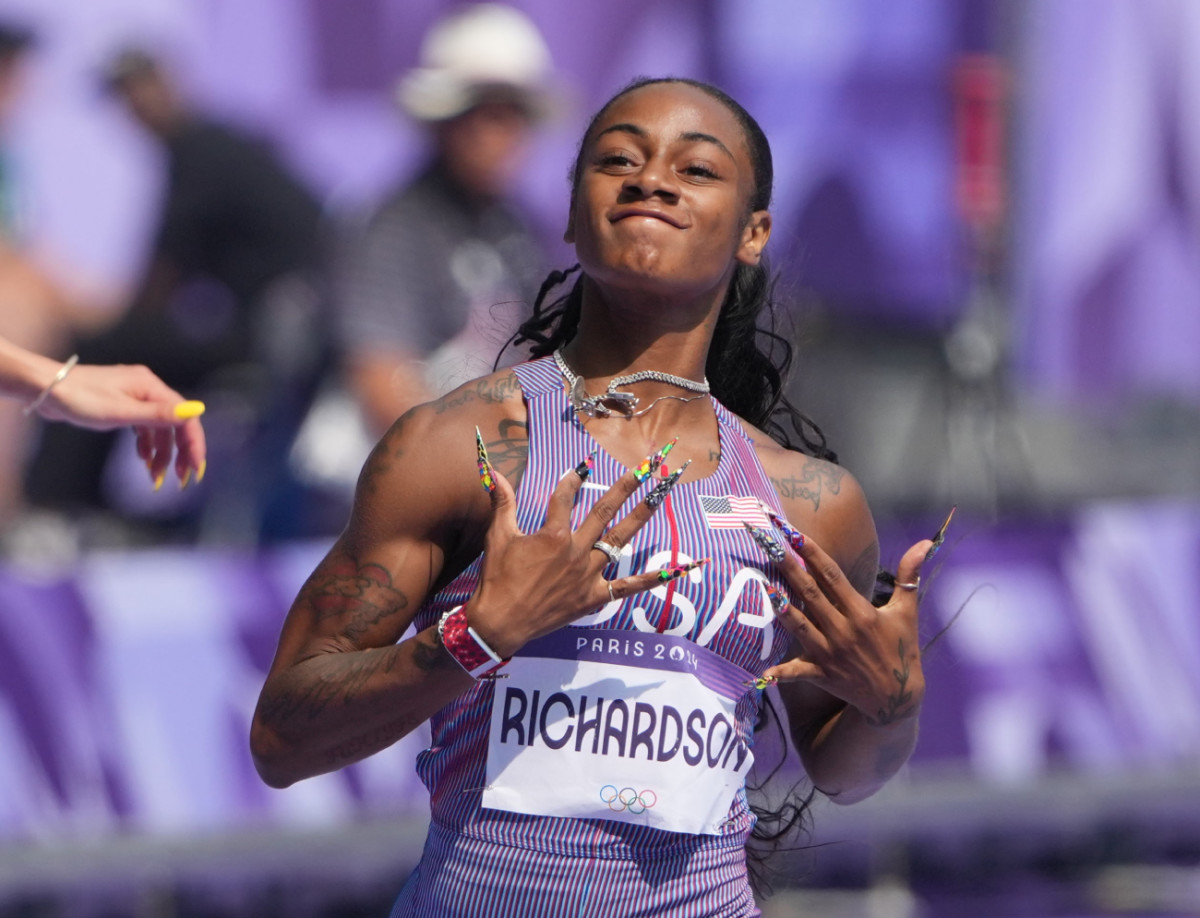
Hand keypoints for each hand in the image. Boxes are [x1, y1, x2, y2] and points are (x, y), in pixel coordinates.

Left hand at [37, 362, 207, 487]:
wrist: (45, 388)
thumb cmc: (79, 398)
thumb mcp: (120, 412)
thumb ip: (159, 415)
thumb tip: (196, 410)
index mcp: (151, 387)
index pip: (185, 417)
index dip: (194, 444)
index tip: (195, 470)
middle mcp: (148, 389)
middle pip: (175, 424)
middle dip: (180, 453)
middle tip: (181, 480)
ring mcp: (135, 396)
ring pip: (159, 428)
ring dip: (161, 454)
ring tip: (156, 477)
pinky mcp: (122, 404)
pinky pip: (144, 427)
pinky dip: (147, 445)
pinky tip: (143, 459)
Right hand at [464, 455, 689, 658]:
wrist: (500, 622)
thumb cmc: (497, 579)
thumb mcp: (499, 537)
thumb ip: (502, 502)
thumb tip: (492, 471)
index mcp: (553, 535)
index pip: (565, 498)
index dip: (573, 479)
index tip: (584, 464)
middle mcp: (576, 551)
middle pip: (604, 511)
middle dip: (625, 486)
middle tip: (644, 467)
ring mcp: (588, 575)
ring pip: (619, 540)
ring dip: (641, 516)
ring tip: (660, 496)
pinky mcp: (594, 597)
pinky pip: (629, 587)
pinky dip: (652, 578)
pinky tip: (676, 569)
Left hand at [764, 534, 930, 725]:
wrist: (897, 697)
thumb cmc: (901, 648)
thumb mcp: (907, 611)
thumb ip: (910, 574)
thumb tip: (925, 543)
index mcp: (862, 612)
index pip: (832, 576)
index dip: (813, 553)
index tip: (794, 533)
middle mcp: (844, 630)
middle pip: (811, 594)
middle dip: (789, 568)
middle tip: (769, 544)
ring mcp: (831, 653)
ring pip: (801, 626)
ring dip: (782, 608)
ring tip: (764, 588)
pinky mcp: (823, 674)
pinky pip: (799, 672)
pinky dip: (782, 673)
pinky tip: (763, 671)